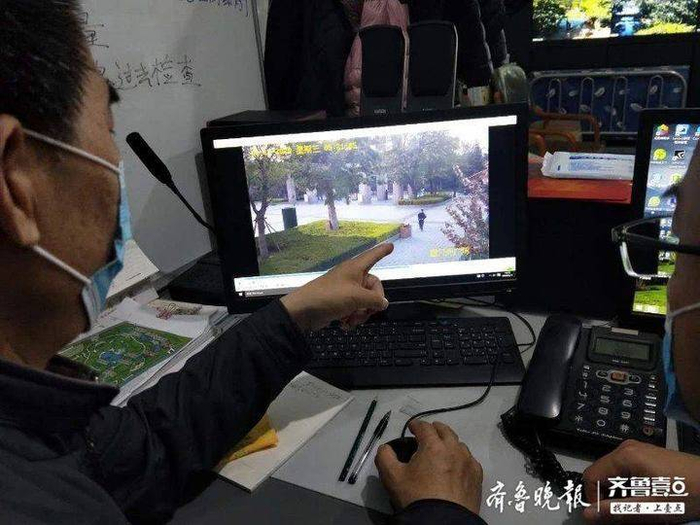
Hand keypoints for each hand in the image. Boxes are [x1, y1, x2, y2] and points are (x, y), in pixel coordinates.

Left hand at [280, 243, 393, 332]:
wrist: (304, 311)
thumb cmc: (330, 297)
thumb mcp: (357, 297)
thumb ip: (375, 300)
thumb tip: (383, 303)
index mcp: (356, 268)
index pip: (372, 256)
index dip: (382, 251)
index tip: (391, 246)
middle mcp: (352, 278)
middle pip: (373, 288)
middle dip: (372, 304)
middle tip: (367, 312)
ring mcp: (346, 291)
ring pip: (365, 302)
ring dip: (361, 314)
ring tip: (352, 320)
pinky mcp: (340, 304)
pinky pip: (354, 310)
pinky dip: (353, 318)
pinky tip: (346, 324)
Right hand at [375, 421, 482, 513]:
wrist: (442, 521)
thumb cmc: (416, 496)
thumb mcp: (392, 477)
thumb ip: (384, 456)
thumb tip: (385, 447)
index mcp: (433, 445)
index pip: (424, 427)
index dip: (416, 425)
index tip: (411, 427)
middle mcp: (453, 449)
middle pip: (445, 430)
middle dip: (434, 429)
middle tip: (427, 434)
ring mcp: (468, 462)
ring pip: (459, 444)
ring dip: (449, 443)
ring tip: (441, 451)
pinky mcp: (477, 476)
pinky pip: (469, 460)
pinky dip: (461, 458)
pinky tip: (456, 467)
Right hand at [583, 439, 699, 522]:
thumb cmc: (685, 494)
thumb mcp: (650, 507)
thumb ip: (616, 511)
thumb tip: (586, 515)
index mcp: (624, 456)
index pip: (591, 476)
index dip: (593, 499)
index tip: (608, 516)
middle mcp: (627, 447)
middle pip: (602, 473)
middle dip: (608, 496)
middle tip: (626, 514)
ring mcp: (638, 449)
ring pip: (614, 473)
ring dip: (620, 492)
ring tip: (639, 507)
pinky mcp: (647, 455)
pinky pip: (626, 470)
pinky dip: (629, 486)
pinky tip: (645, 497)